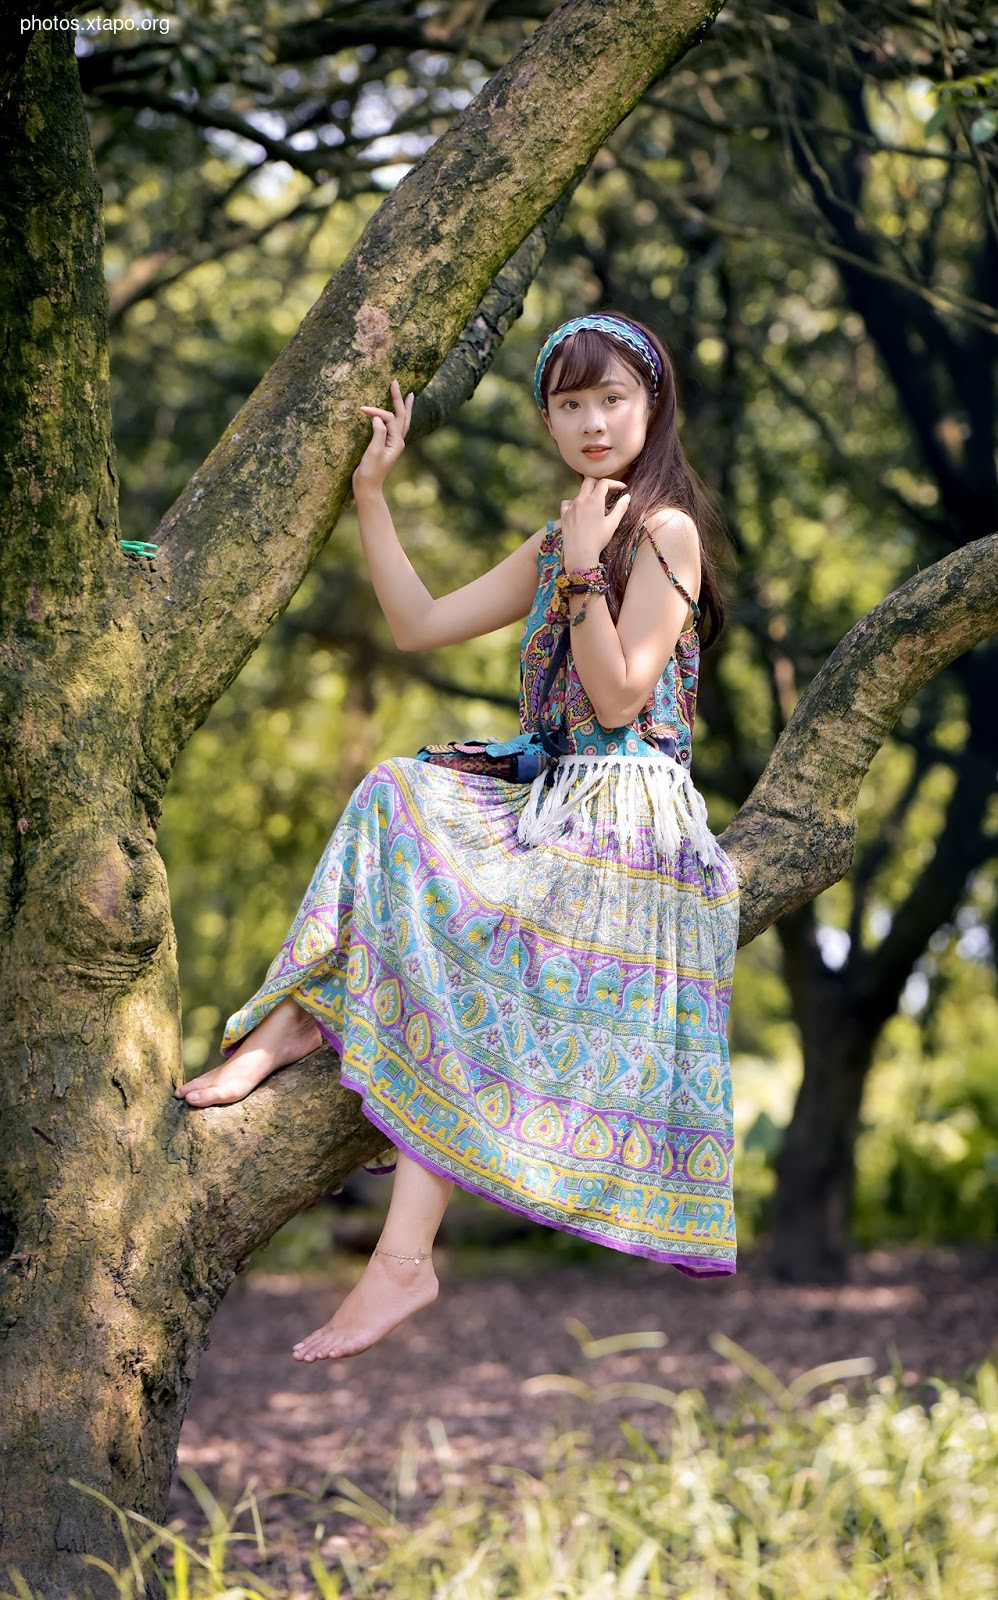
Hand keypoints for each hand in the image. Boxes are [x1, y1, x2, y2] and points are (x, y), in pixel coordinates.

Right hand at [353, 378, 413, 494]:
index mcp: (396, 442)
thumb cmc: (370, 472)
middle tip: (396, 383)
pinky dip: (398, 417)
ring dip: (404, 407)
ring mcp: (393, 443)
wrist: (368, 488)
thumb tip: (377, 417)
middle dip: (399, 399)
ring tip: (409, 395)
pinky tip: (397, 413)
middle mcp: (398, 441)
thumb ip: (377, 434)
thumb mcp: (372, 453)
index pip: (389, 418)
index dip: (377, 411)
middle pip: (402, 416)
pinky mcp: (386, 445)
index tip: (362, 409)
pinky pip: (395, 427)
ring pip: (402, 421)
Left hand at [560, 477, 629, 570]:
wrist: (580, 554)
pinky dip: (574, 503)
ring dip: (588, 494)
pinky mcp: (563, 515)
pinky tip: (578, 510)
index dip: (614, 483)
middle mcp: (581, 500)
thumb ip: (620, 508)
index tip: (622, 488)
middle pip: (589, 482)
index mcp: (594, 500)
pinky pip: (567, 503)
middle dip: (600, 483)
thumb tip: (627, 496)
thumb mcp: (612, 524)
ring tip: (594, 506)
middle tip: (608, 491)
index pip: (604, 483)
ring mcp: (570, 507)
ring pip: (579, 492)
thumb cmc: (598, 540)